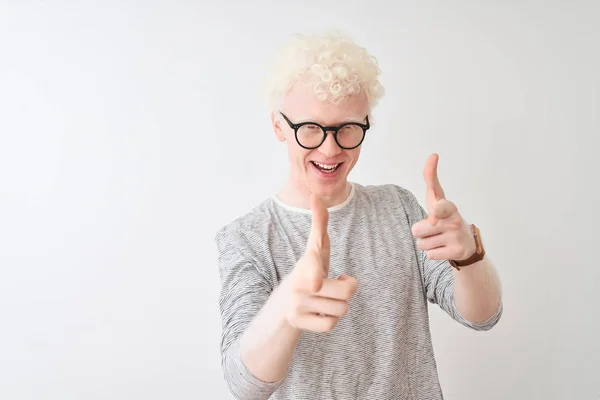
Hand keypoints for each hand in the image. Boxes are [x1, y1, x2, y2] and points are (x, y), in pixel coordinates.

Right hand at [283, 193, 357, 331]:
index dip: (314, 272)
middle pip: (348, 291)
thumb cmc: (308, 270)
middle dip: (347, 288)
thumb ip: (319, 223)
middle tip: (334, 285)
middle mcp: (299, 283)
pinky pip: (331, 325)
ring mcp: (297, 304)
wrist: (282, 302)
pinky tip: (318, 313)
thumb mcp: (315, 249)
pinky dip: (329, 321)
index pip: (314, 264)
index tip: (314, 282)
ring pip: (342, 309)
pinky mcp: (297, 322)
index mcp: (306, 263)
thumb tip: (316, 195)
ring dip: (337, 305)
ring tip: (323, 299)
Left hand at [411, 154, 476, 261]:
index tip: (435, 207)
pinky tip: (444, 248)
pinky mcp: (456, 252)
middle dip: (420, 232)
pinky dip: (434, 253)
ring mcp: (456, 236)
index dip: (436, 208)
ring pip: (421, 244)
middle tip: (434, 230)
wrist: (466, 245)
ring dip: (426, 243)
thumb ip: (431, 180)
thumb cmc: (446, 219)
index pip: (440, 204)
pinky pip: (429, 255)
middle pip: (417, 230)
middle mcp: (453, 220)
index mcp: (448, 206)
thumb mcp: (438, 200)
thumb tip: (433, 155)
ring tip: (439, 239)